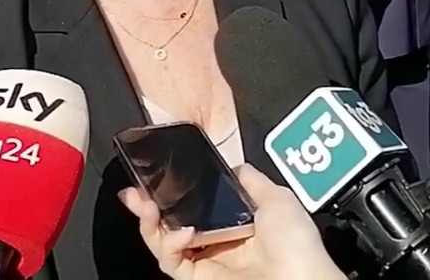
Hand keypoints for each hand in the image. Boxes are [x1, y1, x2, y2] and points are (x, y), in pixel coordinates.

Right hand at [119, 164, 346, 279]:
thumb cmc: (296, 244)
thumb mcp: (278, 199)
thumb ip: (253, 181)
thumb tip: (236, 165)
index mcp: (235, 222)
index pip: (194, 203)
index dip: (174, 190)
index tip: (157, 175)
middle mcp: (216, 241)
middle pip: (171, 222)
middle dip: (148, 206)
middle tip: (133, 191)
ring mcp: (206, 262)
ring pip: (164, 242)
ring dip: (150, 223)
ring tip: (147, 206)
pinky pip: (172, 262)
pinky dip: (169, 245)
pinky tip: (182, 231)